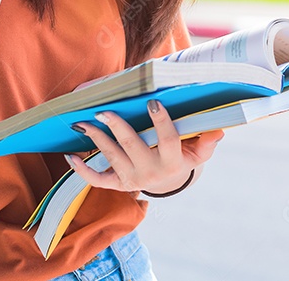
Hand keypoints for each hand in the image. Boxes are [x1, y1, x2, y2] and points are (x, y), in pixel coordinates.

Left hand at [65, 101, 223, 195]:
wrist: (168, 183)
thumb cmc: (183, 158)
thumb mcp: (198, 153)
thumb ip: (207, 142)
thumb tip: (218, 130)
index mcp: (172, 162)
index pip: (167, 139)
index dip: (162, 121)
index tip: (153, 103)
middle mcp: (150, 173)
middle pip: (132, 146)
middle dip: (118, 127)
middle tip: (104, 110)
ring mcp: (132, 179)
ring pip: (111, 157)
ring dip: (96, 138)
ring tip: (83, 122)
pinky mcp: (117, 185)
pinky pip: (97, 180)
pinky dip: (81, 170)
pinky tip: (70, 156)